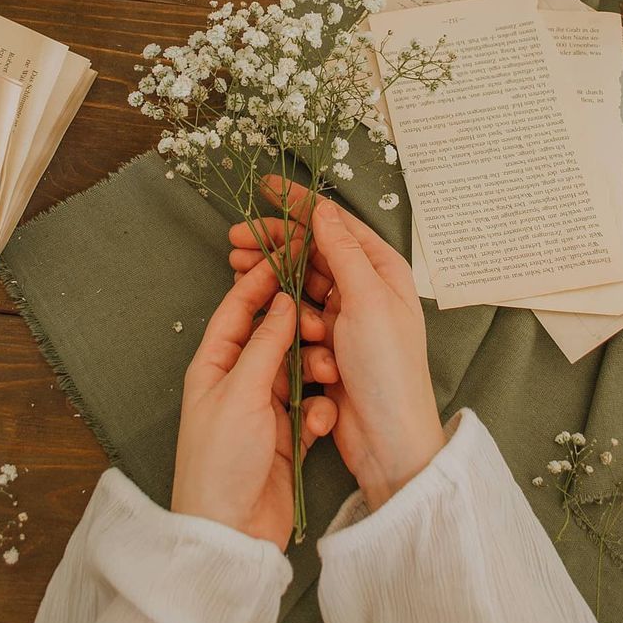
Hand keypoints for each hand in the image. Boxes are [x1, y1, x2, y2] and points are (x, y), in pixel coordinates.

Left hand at [172, 256, 336, 550]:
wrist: (232, 531)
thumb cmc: (221, 459)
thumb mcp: (240, 392)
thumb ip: (264, 344)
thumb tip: (282, 301)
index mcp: (214, 365)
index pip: (236, 310)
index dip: (260, 282)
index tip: (289, 258)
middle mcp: (239, 381)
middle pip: (274, 338)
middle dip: (300, 331)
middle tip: (322, 327)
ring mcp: (264, 409)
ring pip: (299, 369)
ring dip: (317, 370)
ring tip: (328, 374)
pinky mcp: (288, 435)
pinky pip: (312, 405)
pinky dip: (320, 408)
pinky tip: (323, 421)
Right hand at [229, 177, 444, 511]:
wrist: (389, 438)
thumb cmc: (389, 368)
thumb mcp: (368, 302)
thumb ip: (345, 254)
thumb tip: (323, 211)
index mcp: (381, 269)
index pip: (336, 223)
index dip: (299, 202)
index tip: (265, 185)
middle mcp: (364, 287)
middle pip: (312, 250)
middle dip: (273, 240)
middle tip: (233, 237)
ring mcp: (345, 315)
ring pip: (299, 279)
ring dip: (269, 269)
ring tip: (235, 264)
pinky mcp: (328, 342)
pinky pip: (295, 310)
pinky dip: (275, 300)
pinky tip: (252, 296)